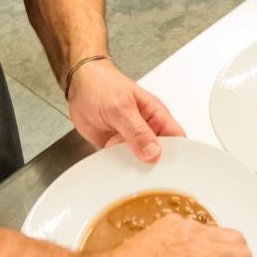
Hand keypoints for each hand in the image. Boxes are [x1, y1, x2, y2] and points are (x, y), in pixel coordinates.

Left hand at [66, 59, 182, 162]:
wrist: (78, 85)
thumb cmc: (102, 85)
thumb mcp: (121, 107)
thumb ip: (137, 131)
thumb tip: (153, 152)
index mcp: (156, 115)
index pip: (177, 139)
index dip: (178, 155)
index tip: (168, 169)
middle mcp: (147, 129)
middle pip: (160, 155)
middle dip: (153, 166)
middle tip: (143, 171)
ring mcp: (132, 139)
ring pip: (140, 162)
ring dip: (133, 167)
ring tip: (124, 165)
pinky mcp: (116, 146)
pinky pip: (122, 162)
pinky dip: (117, 166)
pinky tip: (112, 164)